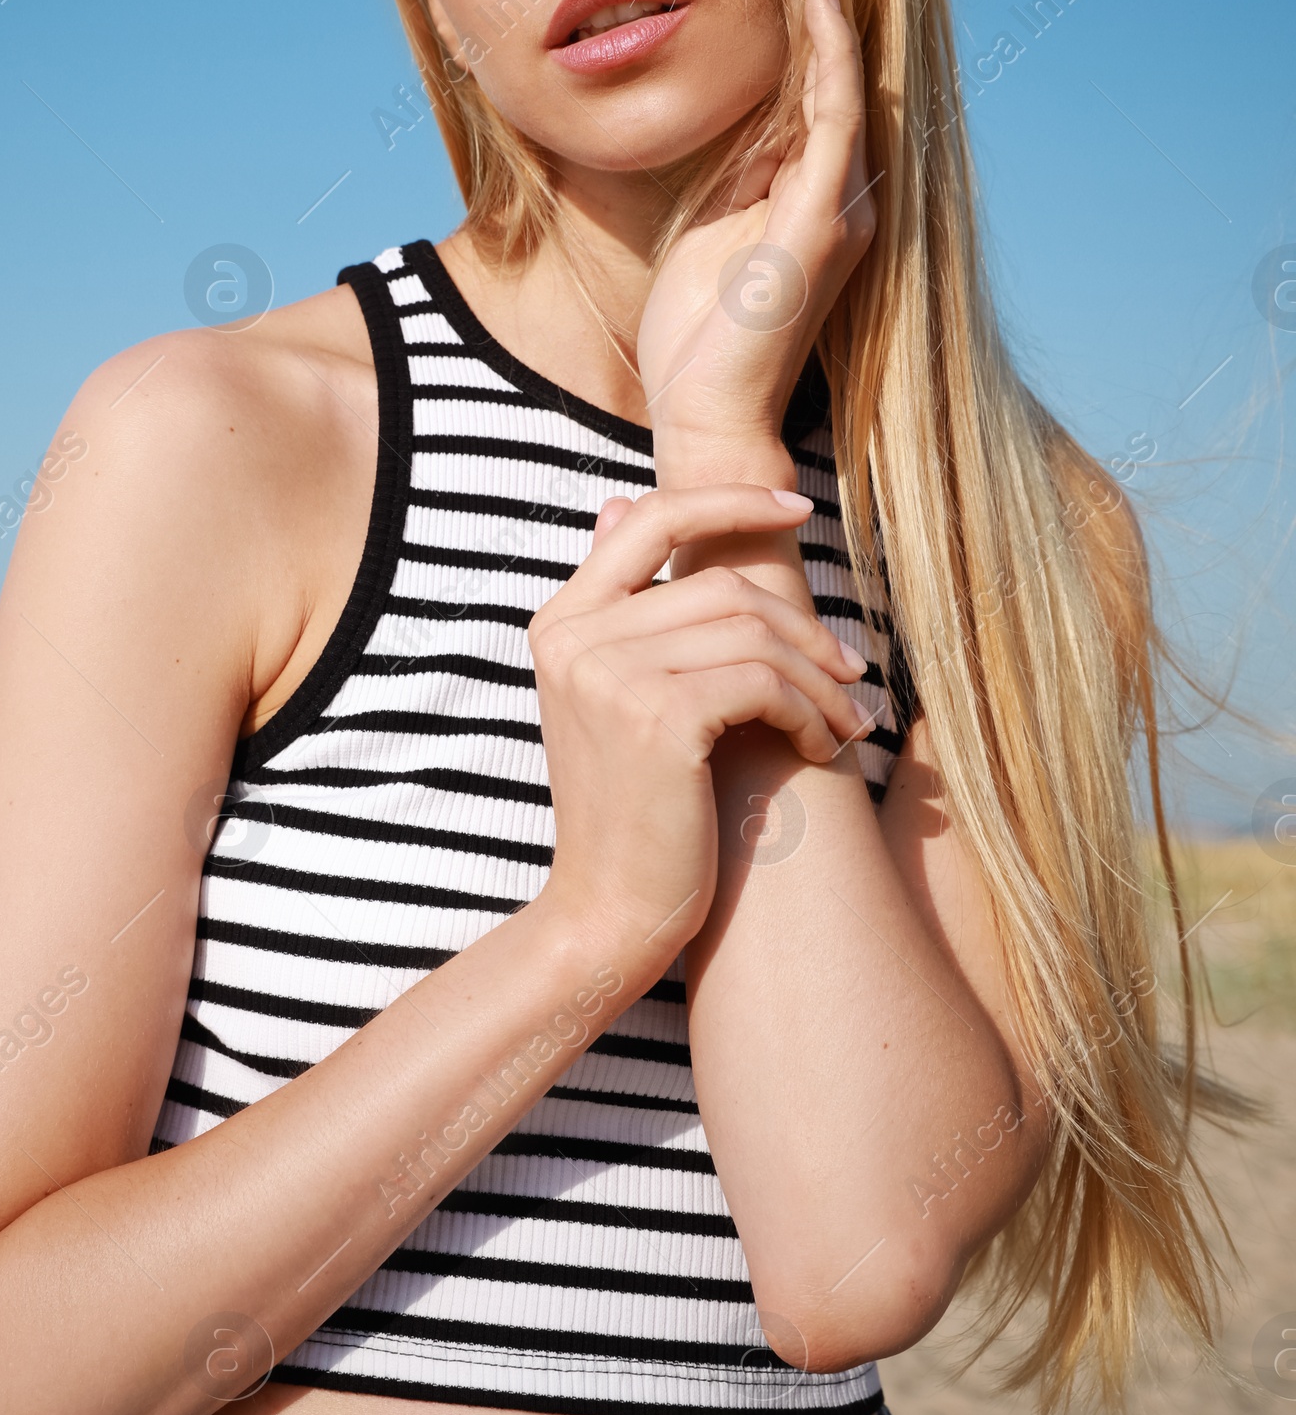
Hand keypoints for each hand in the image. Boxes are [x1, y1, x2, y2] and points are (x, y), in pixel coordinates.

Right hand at [530, 485, 874, 952]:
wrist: (607, 913)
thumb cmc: (632, 810)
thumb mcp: (613, 695)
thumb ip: (622, 607)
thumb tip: (619, 504)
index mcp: (561, 621)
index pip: (651, 519)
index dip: (730, 500)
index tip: (798, 502)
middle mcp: (575, 636)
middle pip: (723, 584)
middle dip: (803, 627)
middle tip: (852, 672)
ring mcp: (610, 673)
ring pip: (753, 632)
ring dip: (817, 678)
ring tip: (845, 720)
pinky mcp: (657, 716)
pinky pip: (763, 682)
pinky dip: (808, 712)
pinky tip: (820, 746)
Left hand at [636, 0, 873, 461]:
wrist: (705, 413)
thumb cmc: (698, 339)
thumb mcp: (709, 233)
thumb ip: (739, 177)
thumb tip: (747, 121)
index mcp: (816, 206)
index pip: (818, 99)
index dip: (805, 31)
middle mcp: (846, 202)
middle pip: (840, 81)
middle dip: (822, 7)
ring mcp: (842, 208)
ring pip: (845, 85)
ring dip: (828, 13)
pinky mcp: (823, 218)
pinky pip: (837, 116)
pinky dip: (829, 56)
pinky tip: (816, 1)